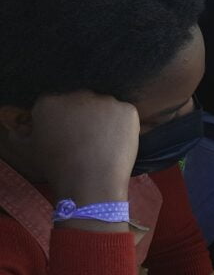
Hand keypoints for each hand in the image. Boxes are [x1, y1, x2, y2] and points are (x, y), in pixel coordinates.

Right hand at [30, 92, 138, 206]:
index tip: (68, 134)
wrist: (90, 179)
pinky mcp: (126, 109)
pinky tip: (118, 143)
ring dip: (105, 120)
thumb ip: (31, 133)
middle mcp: (76, 95)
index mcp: (49, 103)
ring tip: (104, 144)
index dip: (64, 120)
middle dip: (85, 117)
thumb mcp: (32, 150)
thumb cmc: (58, 169)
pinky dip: (124, 126)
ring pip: (105, 107)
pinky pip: (125, 114)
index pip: (57, 104)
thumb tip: (27, 130)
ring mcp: (104, 100)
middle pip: (82, 101)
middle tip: (89, 139)